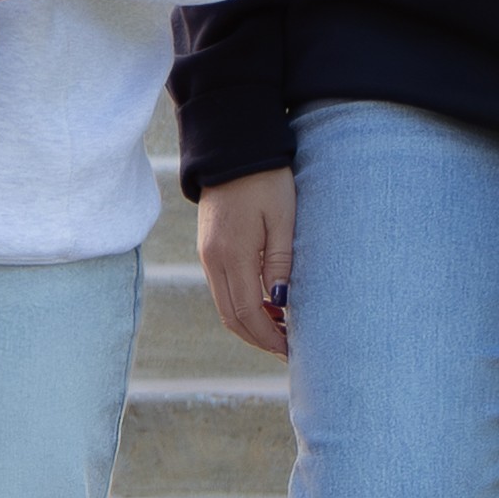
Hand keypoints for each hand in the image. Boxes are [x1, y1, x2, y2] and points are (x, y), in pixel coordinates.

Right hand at [198, 168, 297, 356]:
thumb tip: (280, 304)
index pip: (247, 313)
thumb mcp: (282, 219)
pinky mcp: (209, 248)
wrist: (233, 148)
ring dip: (250, 323)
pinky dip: (242, 305)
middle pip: (231, 317)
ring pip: (225, 305)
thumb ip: (280, 262)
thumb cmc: (266, 180)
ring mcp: (207, 254)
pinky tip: (266, 303)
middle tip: (288, 348)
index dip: (268, 336)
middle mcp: (213, 260)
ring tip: (281, 329)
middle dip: (259, 338)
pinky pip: (222, 289)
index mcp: (232, 255)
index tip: (291, 349)